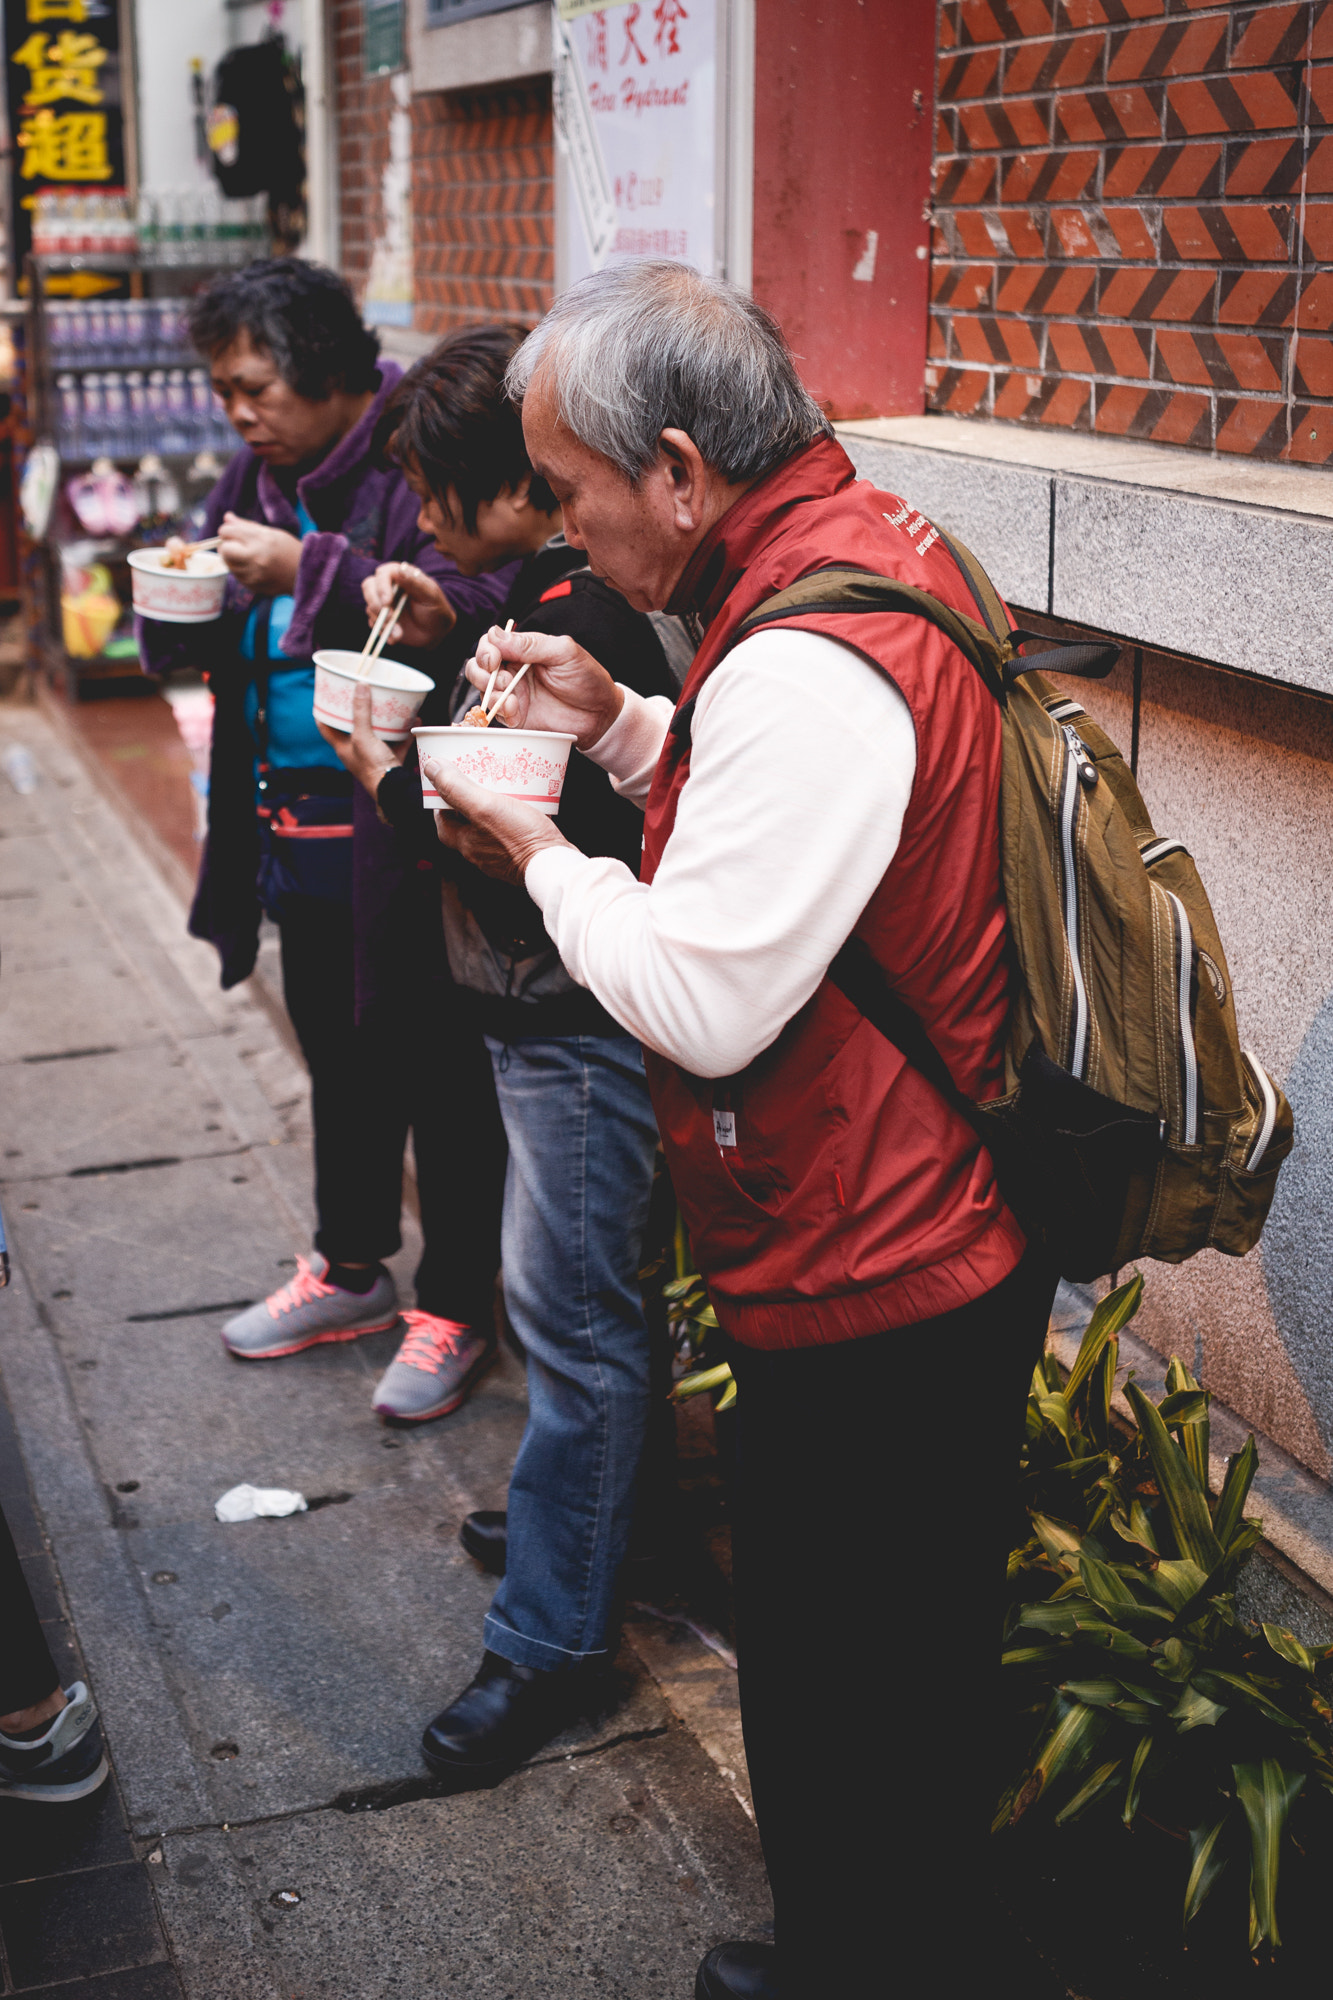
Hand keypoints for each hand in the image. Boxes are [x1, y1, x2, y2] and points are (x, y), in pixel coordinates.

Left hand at [216, 513, 301, 594]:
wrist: (304, 574)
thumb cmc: (288, 549)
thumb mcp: (269, 532)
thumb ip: (246, 525)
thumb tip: (226, 517)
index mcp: (260, 540)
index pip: (227, 531)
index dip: (228, 529)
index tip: (234, 531)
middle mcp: (255, 558)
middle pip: (224, 550)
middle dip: (226, 545)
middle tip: (236, 545)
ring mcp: (253, 575)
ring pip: (228, 564)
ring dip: (233, 558)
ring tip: (248, 556)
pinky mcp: (252, 586)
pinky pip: (236, 575)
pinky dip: (241, 570)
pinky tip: (254, 567)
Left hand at [315, 683, 404, 795]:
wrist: (393, 788)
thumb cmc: (371, 766)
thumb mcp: (363, 736)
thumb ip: (361, 712)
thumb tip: (360, 686)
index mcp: (342, 747)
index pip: (325, 727)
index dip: (322, 712)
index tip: (324, 697)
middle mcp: (356, 750)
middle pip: (352, 728)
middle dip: (356, 711)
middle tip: (359, 694)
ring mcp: (373, 755)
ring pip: (376, 733)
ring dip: (381, 719)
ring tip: (384, 703)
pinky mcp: (390, 758)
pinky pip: (398, 741)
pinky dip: (404, 731)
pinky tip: (413, 718)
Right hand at [363, 561, 455, 649]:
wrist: (436, 632)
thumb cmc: (437, 608)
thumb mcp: (431, 595)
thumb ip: (415, 583)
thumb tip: (399, 570)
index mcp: (400, 575)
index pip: (382, 574)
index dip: (382, 587)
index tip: (388, 602)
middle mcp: (388, 586)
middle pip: (369, 587)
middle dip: (376, 604)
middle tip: (389, 619)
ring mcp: (383, 602)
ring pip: (370, 607)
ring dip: (382, 623)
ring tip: (399, 634)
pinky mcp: (381, 618)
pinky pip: (373, 623)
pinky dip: (382, 632)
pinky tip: (395, 638)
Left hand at [424, 757, 571, 887]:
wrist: (554, 865)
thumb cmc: (520, 837)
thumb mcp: (484, 806)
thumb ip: (456, 789)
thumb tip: (431, 768)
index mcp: (466, 844)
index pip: (443, 823)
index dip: (441, 803)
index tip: (447, 785)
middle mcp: (480, 854)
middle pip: (466, 826)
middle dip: (469, 804)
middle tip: (478, 783)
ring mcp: (502, 858)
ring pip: (490, 830)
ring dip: (493, 811)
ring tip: (503, 790)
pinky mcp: (522, 857)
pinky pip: (512, 835)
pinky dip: (514, 820)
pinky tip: (526, 807)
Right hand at [468, 626, 622, 748]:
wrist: (601, 714)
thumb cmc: (587, 678)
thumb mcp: (563, 653)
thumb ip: (531, 644)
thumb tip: (495, 634)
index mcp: (524, 650)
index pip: (491, 642)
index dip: (486, 648)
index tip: (495, 658)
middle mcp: (514, 670)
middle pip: (478, 665)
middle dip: (481, 670)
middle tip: (501, 677)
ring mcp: (513, 693)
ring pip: (481, 688)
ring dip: (488, 689)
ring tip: (509, 691)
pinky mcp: (515, 716)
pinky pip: (494, 713)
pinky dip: (499, 710)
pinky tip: (514, 709)